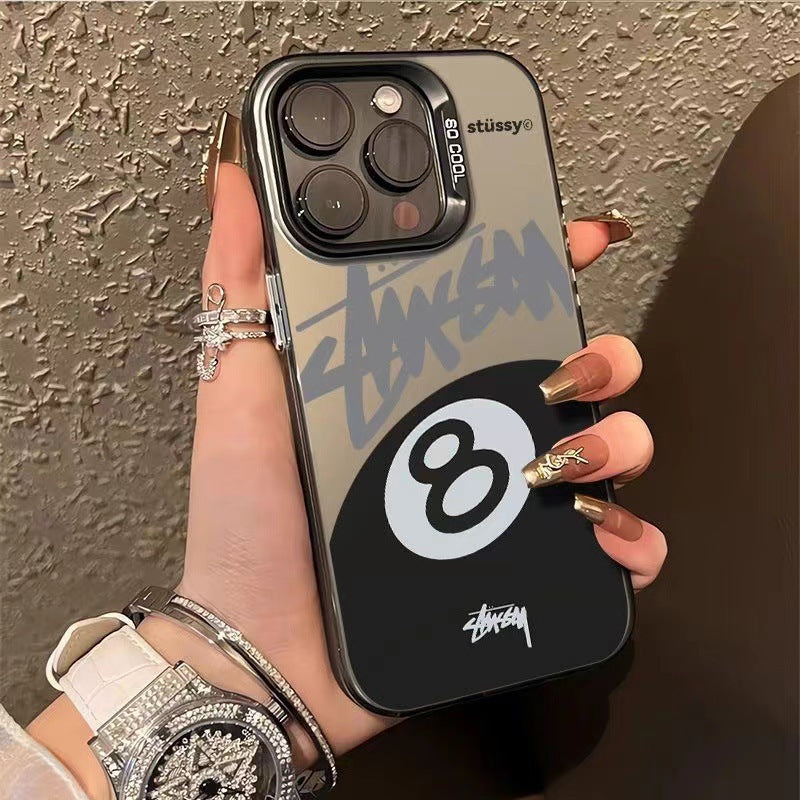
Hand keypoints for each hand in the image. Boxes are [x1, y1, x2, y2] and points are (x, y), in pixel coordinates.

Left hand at [178, 162, 665, 759]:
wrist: (264, 643)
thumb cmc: (247, 518)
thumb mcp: (239, 385)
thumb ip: (240, 283)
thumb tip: (233, 178)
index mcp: (417, 382)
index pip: (497, 306)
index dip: (544, 263)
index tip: (572, 237)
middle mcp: (469, 435)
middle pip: (572, 370)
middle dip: (601, 352)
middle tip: (571, 367)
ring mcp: (501, 502)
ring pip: (604, 447)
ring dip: (618, 436)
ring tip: (568, 457)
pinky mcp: (519, 569)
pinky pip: (603, 545)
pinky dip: (628, 533)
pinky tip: (604, 530)